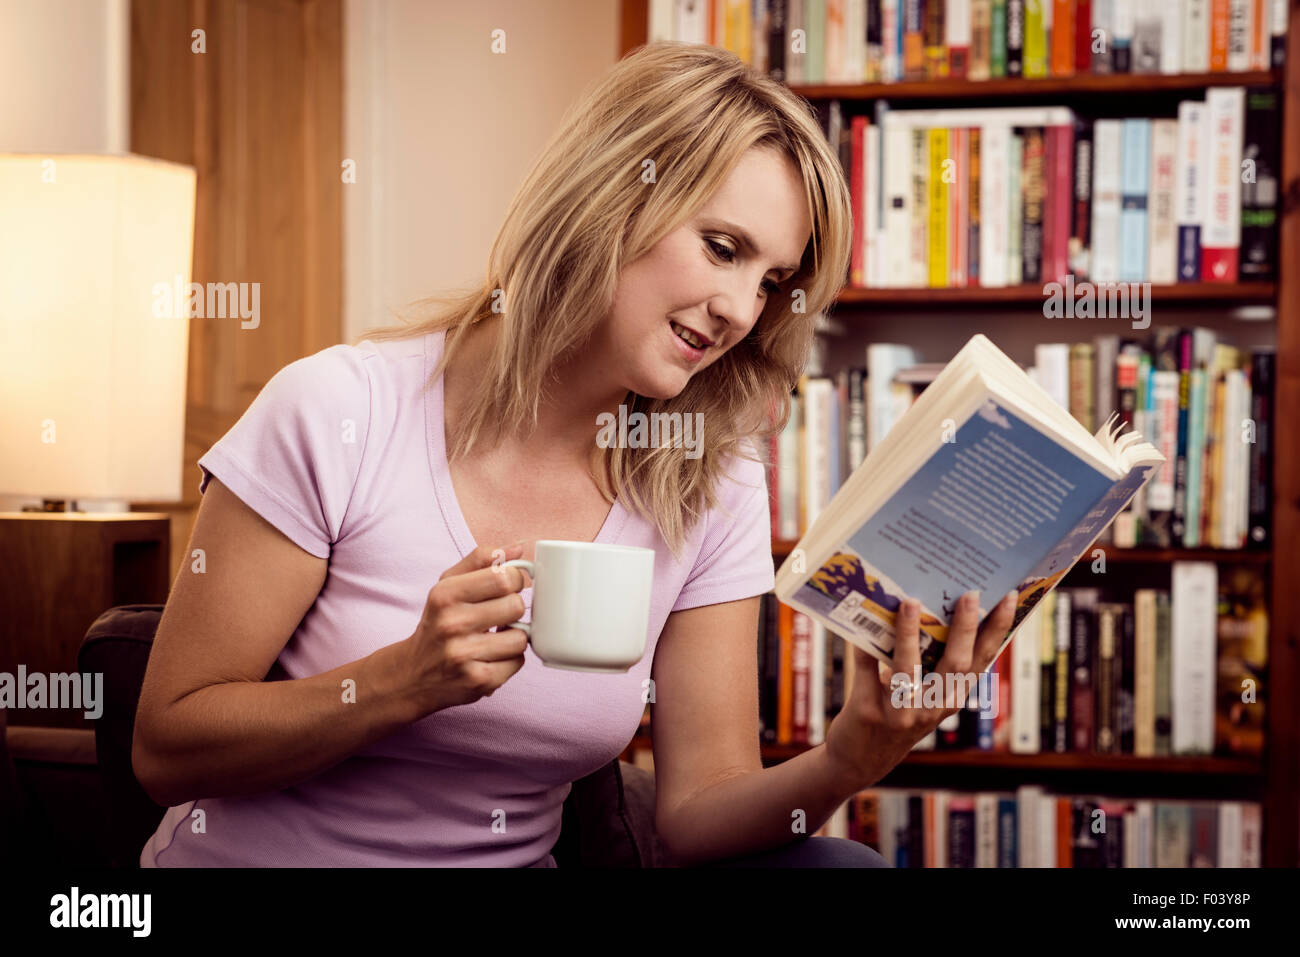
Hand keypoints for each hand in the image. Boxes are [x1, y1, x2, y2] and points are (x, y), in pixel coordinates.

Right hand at [400, 542, 534, 716]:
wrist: (412, 676)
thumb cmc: (437, 623)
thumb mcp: (447, 585)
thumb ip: (482, 560)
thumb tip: (519, 548)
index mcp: (445, 594)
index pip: (504, 577)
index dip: (515, 580)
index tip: (507, 587)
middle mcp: (452, 624)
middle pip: (516, 606)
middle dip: (513, 609)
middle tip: (499, 615)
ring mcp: (464, 655)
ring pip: (521, 637)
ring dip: (514, 637)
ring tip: (495, 638)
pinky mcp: (478, 681)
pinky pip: (518, 662)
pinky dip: (510, 660)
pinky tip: (491, 657)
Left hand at [823, 589, 1018, 792]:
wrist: (859, 760)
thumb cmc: (896, 716)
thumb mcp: (923, 696)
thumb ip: (929, 663)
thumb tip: (927, 604)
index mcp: (951, 698)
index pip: (982, 661)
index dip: (997, 630)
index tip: (1009, 598)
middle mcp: (932, 708)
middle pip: (955, 664)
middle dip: (965, 627)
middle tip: (971, 594)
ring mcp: (900, 712)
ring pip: (909, 669)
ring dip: (911, 634)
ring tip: (911, 602)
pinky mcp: (868, 711)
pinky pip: (866, 671)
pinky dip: (864, 646)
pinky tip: (863, 621)